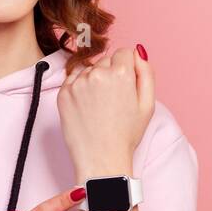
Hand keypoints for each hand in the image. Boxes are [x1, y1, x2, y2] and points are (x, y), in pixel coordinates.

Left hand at [57, 45, 156, 179]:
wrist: (101, 160)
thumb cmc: (126, 135)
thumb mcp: (148, 104)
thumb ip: (146, 72)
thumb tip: (138, 50)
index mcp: (121, 73)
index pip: (124, 53)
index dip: (127, 70)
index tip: (125, 87)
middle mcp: (98, 73)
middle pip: (106, 60)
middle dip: (110, 74)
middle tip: (113, 101)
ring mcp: (78, 83)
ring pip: (89, 70)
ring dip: (94, 81)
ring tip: (99, 107)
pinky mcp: (63, 93)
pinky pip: (73, 80)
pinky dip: (79, 89)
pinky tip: (86, 108)